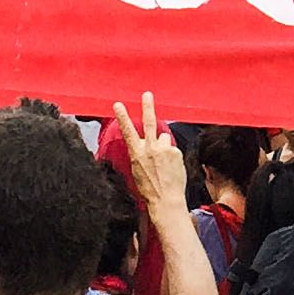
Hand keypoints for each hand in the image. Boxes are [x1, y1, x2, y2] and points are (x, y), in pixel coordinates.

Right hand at [111, 92, 184, 214]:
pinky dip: (172, 156)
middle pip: (150, 122)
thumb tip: (150, 142)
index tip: (118, 104)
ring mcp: (163, 149)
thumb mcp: (137, 170)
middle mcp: (149, 148)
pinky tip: (171, 168)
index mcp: (136, 154)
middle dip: (148, 106)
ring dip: (163, 147)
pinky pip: (173, 149)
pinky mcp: (175, 151)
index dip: (122, 117)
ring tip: (164, 164)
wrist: (165, 200)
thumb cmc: (150, 189)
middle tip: (147, 94)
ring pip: (163, 139)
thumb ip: (142, 153)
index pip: (128, 131)